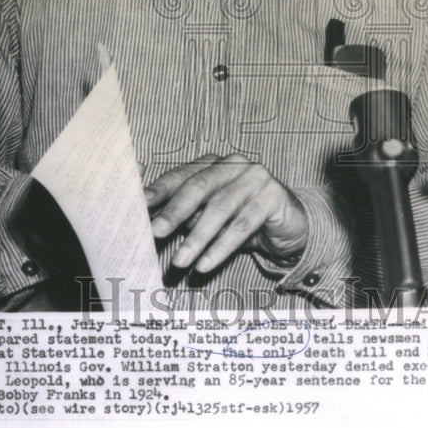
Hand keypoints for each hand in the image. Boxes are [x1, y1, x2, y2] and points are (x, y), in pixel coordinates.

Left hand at [144, 153, 307, 273]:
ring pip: (221, 207)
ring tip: (181, 261)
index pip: (181, 175)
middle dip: (175, 211)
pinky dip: (222, 246)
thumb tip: (148, 221)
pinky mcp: (273, 196)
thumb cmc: (239, 219)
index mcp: (212, 163)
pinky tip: (206, 264)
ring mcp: (255, 177)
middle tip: (156, 233)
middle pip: (199, 186)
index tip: (139, 205)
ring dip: (198, 237)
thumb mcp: (208, 214)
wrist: (288, 227)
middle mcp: (233, 164)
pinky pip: (244, 224)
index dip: (159, 190)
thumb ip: (184, 212)